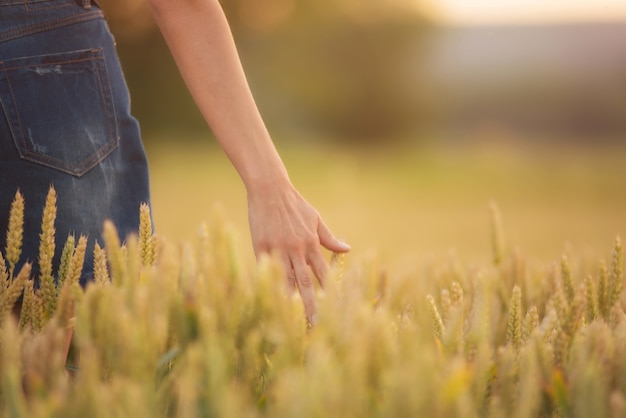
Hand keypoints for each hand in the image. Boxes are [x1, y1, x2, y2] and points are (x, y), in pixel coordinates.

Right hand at [247, 180, 349, 323]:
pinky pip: (266, 270)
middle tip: (316, 326)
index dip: (328, 293)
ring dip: (290, 302)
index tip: (334, 311)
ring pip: (286, 280)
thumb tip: (347, 250)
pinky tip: (271, 300)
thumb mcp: (315, 218)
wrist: (269, 189)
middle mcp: (297, 249)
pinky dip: (269, 285)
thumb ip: (329, 238)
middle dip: (312, 306)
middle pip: (306, 283)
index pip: (323, 274)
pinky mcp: (260, 247)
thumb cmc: (294, 204)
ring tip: (293, 321)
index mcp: (311, 243)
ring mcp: (278, 249)